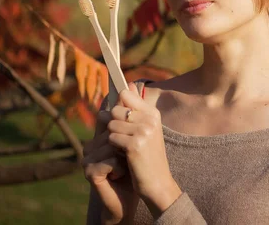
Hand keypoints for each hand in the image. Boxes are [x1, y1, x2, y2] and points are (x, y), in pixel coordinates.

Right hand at [82, 109, 137, 223]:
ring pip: (110, 143)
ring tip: (128, 164)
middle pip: (110, 127)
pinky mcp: (89, 172)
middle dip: (127, 139)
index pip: (105, 116)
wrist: (132, 197)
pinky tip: (121, 174)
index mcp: (100, 137)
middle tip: (131, 153)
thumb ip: (133, 116)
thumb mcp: (137, 139)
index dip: (114, 111)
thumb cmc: (136, 168)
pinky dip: (120, 167)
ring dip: (125, 155)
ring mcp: (88, 158)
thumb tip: (130, 85)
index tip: (122, 103)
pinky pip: (108, 160)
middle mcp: (91, 145)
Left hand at [108, 82, 181, 217]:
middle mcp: (150, 119)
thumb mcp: (144, 129)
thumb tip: (126, 86)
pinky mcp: (134, 144)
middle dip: (114, 125)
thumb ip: (134, 108)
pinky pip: (112, 138)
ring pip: (111, 124)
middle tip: (125, 139)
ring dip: (114, 138)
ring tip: (125, 148)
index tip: (122, 120)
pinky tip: (125, 156)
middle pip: (115, 110)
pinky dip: (114, 148)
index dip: (118, 107)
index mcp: (153, 113)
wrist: (157, 183)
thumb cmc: (148, 156)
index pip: (125, 94)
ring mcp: (143, 131)